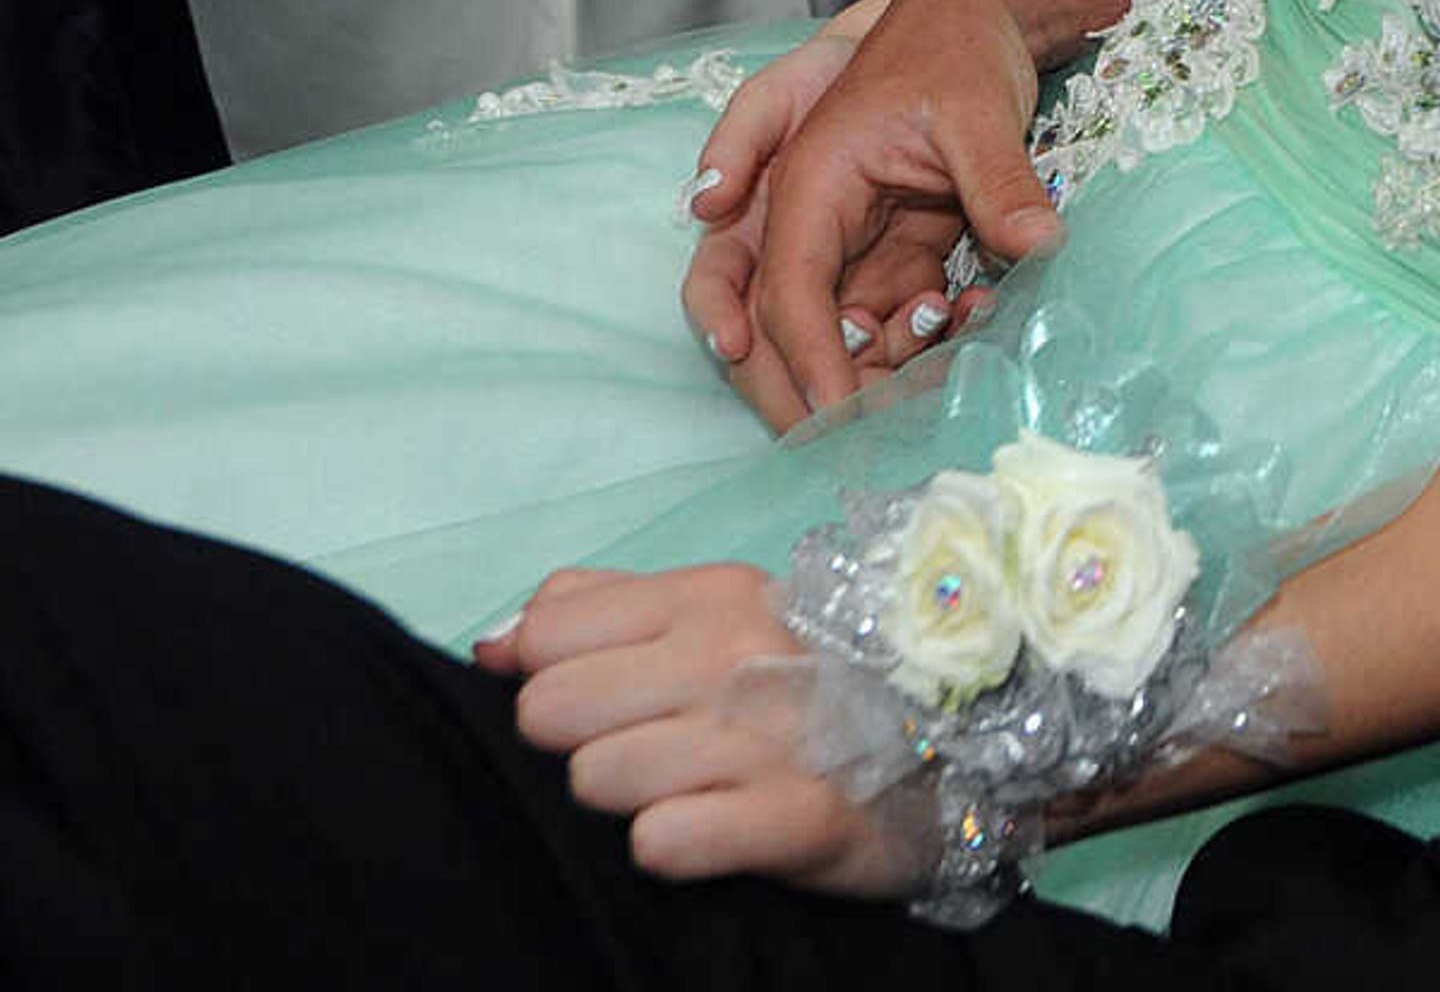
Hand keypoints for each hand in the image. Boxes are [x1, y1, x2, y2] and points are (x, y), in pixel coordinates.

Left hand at [485, 563, 929, 897]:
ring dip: (629, 800)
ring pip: (595, 778)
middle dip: (584, 742)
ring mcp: (766, 734)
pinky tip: (709, 830)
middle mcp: (735, 652)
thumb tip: (493, 643)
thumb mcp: (714, 618)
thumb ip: (598, 612)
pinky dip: (674, 846)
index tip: (609, 697)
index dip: (557, 676)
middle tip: (649, 748)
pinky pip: (662, 841)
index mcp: (712, 595)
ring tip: (690, 790)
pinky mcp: (795, 816)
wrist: (946, 757)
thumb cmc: (803, 685)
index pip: (546, 634)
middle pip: (551, 712)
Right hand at [681, 0, 1062, 428]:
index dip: (809, 358)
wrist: (982, 11)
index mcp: (813, 178)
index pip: (789, 288)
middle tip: (857, 442)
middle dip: (810, 389)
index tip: (839, 417)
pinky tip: (977, 324)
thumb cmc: (961, 46)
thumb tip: (1040, 249)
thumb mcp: (980, 111)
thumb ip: (1001, 182)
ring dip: (882, 366)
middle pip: (782, 324)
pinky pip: (893, 311)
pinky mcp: (894, 244)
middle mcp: (816, 214)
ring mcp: (854, 234)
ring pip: (841, 329)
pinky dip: (924, 336)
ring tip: (944, 373)